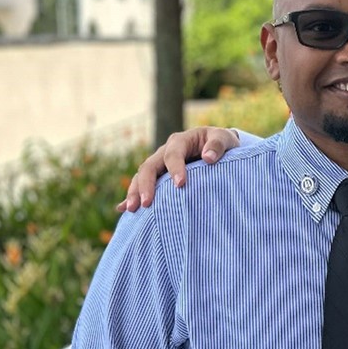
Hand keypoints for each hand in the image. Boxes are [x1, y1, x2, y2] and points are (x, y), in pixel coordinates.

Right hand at [116, 126, 240, 211]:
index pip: (173, 154)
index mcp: (180, 141)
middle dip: (146, 184)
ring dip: (135, 192)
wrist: (217, 148)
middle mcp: (165, 152)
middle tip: (147, 203)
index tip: (180, 184)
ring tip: (132, 209)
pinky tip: (122, 209)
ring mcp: (159, 165)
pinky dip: (132, 195)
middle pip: (149, 166)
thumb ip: (218, 145)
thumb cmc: (222, 143)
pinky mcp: (158, 177)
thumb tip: (208, 157)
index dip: (175, 168)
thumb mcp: (224, 139)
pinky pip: (141, 185)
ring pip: (141, 176)